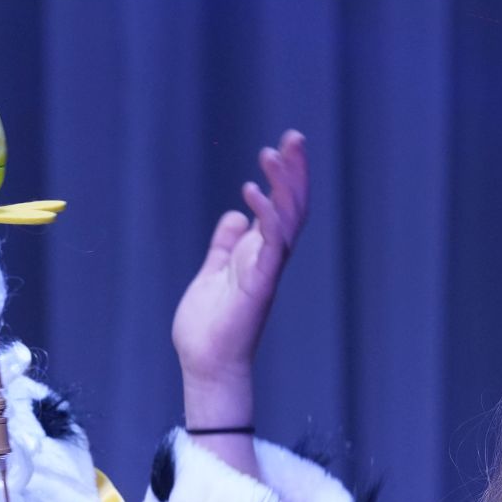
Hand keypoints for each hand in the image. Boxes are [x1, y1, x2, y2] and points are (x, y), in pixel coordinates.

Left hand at [172, 131, 309, 473]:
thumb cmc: (210, 328)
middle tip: (294, 136)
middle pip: (293, 206)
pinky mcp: (258, 285)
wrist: (206, 365)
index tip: (284, 145)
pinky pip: (268, 246)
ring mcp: (266, 271)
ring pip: (286, 220)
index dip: (286, 176)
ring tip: (272, 154)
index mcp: (260, 254)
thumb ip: (225, 246)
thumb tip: (234, 218)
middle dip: (295, 171)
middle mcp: (269, 258)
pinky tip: (251, 192)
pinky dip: (263, 217)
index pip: (281, 207)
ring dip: (282, 186)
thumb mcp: (213, 273)